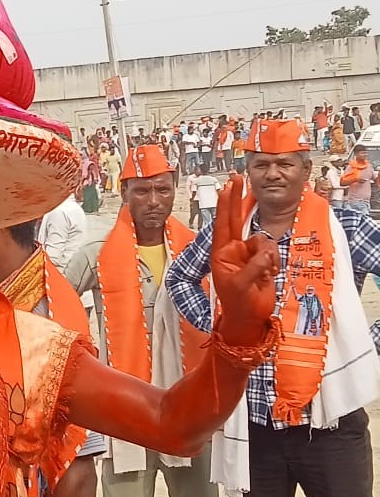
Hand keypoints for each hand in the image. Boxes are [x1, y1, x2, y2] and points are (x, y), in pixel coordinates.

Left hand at [212, 176, 279, 337]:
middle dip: (237, 199)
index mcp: (221, 253)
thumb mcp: (241, 286)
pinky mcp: (263, 262)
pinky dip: (274, 263)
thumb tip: (266, 252)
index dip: (226, 204)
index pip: (223, 223)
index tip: (227, 186)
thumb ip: (254, 267)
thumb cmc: (238, 304)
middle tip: (237, 178)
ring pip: (264, 241)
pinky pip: (273, 253)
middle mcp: (234, 250)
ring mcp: (249, 256)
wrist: (249, 319)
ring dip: (267, 256)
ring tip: (264, 274)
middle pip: (237, 219)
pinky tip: (269, 275)